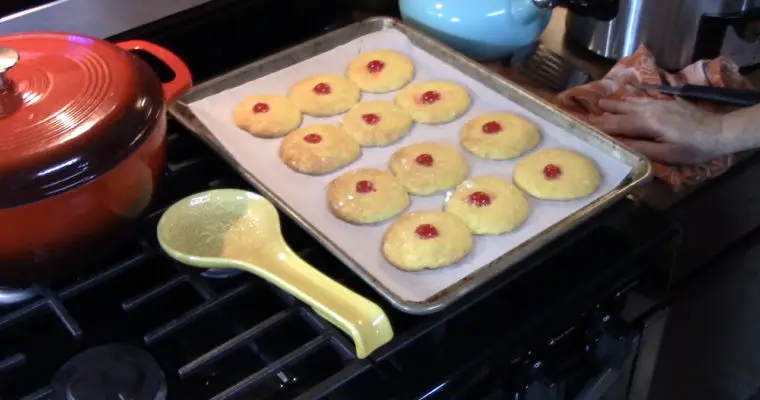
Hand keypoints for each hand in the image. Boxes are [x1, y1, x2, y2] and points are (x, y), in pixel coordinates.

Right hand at [587, 97, 726, 164]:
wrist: (720, 131)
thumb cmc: (694, 147)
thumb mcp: (668, 154)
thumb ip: (642, 149)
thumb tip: (620, 144)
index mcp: (648, 123)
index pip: (619, 124)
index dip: (603, 125)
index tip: (587, 125)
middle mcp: (651, 110)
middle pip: (624, 111)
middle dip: (606, 112)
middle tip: (589, 113)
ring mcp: (660, 104)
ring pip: (633, 102)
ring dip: (617, 103)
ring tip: (603, 101)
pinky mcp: (669, 102)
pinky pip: (644, 99)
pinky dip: (632, 99)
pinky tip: (629, 98)